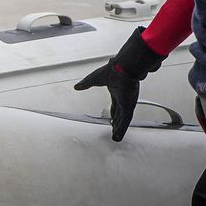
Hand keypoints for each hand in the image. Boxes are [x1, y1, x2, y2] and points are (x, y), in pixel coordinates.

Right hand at [73, 27, 164, 141]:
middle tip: (115, 128)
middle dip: (117, 121)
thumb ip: (86, 84)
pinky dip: (121, 130)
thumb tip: (77, 87)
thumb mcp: (94, 79)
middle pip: (120, 113)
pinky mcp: (128, 107)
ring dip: (119, 128)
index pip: (115, 104)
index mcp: (117, 91)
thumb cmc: (112, 71)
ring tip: (116, 137)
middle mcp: (123, 98)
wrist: (122, 69)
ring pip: (123, 119)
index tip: (112, 118)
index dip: (113, 112)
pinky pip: (125, 121)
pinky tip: (118, 137)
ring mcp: (127, 103)